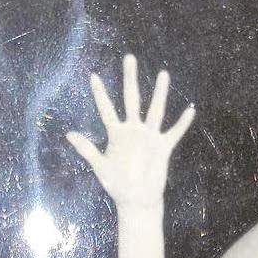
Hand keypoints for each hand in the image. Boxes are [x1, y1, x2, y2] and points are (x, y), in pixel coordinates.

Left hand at [67, 54, 194, 209]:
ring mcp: (149, 137)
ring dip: (159, 93)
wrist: (137, 200)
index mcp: (116, 134)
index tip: (93, 76)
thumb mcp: (100, 167)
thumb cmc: (117, 185)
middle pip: (131, 98)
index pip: (106, 109)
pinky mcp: (162, 147)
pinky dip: (182, 123)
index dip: (99, 94)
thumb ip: (86, 149)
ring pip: (155, 110)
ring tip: (163, 74)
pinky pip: (174, 132)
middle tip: (129, 57)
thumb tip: (68, 134)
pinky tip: (190, 110)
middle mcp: (133, 130)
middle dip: (129, 78)